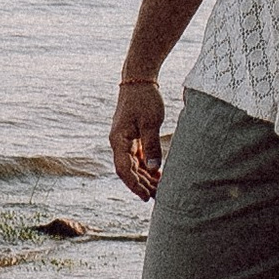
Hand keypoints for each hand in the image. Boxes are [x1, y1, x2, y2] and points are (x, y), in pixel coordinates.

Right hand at [110, 78, 165, 202]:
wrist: (138, 80)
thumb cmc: (144, 99)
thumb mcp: (150, 122)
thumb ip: (151, 145)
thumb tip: (154, 168)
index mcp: (118, 140)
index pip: (124, 170)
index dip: (134, 185)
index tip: (145, 197)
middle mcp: (118, 143)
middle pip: (128, 171)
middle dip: (142, 185)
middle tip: (158, 198)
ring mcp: (124, 141)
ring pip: (133, 166)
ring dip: (145, 178)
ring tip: (159, 190)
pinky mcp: (132, 137)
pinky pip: (137, 158)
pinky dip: (146, 167)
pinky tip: (158, 175)